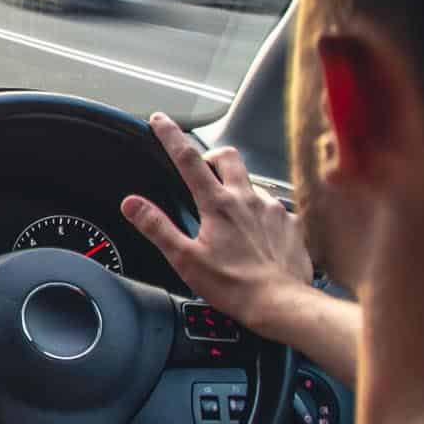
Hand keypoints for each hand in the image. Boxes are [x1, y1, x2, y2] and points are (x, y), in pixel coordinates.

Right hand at [120, 113, 312, 328]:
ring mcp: (273, 209)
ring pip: (252, 182)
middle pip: (228, 156)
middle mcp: (248, 198)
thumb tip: (132, 204)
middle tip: (203, 167)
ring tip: (230, 212)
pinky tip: (257, 234)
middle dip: (212, 154)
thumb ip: (157, 227)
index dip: (170, 135)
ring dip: (238, 188)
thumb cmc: (234, 286)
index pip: (187, 158)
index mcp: (218, 204)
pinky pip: (274, 208)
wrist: (282, 304)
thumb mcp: (185, 258)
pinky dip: (262, 214)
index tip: (160, 120)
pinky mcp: (291, 224)